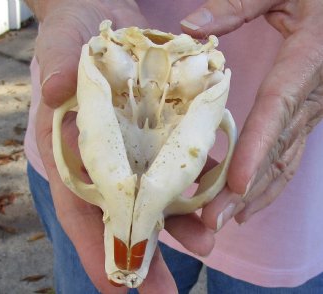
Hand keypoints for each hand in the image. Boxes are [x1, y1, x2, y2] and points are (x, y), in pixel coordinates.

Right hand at [33, 1, 213, 291]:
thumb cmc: (74, 33)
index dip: (96, 247)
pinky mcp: (160, 132)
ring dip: (180, 220)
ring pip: (156, 194)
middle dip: (145, 251)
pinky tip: (213, 193)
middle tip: (166, 291)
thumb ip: (55, 65)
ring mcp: (135, 148)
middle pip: (123, 213)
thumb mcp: (61, 44)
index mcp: (73, 149)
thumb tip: (53, 91)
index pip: (79, 206)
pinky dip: (196, 181)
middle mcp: (105, 157)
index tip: (117, 288)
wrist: (106, 20)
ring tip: (206, 241)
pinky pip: (178, 162)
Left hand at [181, 0, 322, 226]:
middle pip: (275, 150)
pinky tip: (246, 202)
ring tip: (223, 221)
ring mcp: (311, 111)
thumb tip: (188, 26)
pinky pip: (287, 154)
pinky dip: (267, 182)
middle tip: (213, 221)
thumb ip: (239, 5)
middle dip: (245, 191)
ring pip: (284, 161)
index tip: (236, 185)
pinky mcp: (305, 116)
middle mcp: (311, 97)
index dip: (256, 149)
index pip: (276, 111)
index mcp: (306, 62)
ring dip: (255, 196)